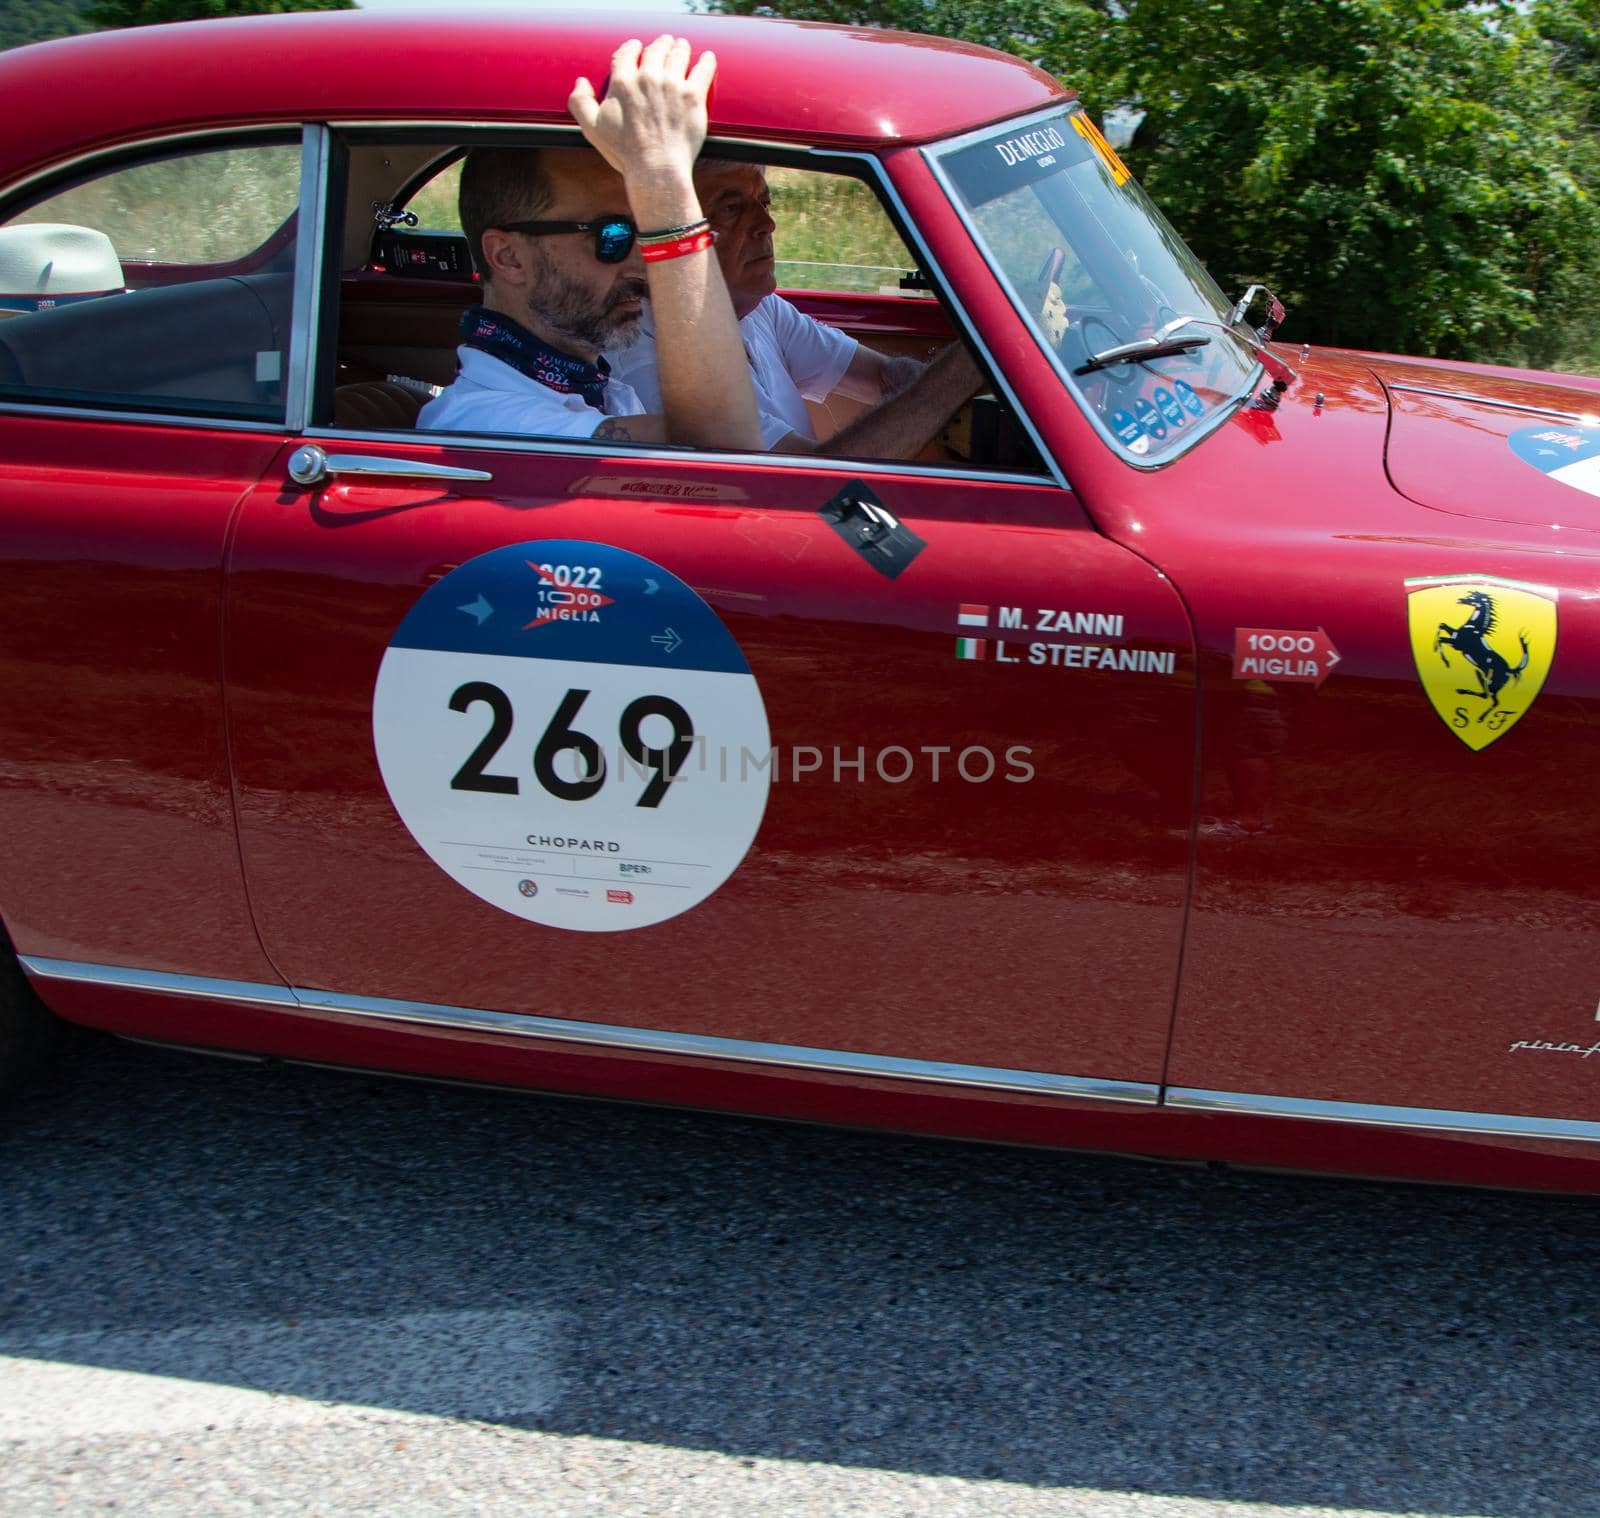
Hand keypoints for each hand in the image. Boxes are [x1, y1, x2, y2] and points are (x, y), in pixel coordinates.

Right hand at [569, 36, 715, 184]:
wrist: (656, 170)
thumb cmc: (625, 153)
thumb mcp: (592, 129)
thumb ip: (580, 103)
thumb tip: (580, 82)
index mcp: (623, 82)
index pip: (627, 52)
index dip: (633, 48)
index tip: (637, 48)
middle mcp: (647, 78)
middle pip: (656, 49)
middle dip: (660, 44)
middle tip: (666, 44)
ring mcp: (672, 85)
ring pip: (679, 53)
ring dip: (681, 47)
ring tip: (683, 47)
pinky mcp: (693, 96)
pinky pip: (703, 69)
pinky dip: (706, 61)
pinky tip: (708, 58)